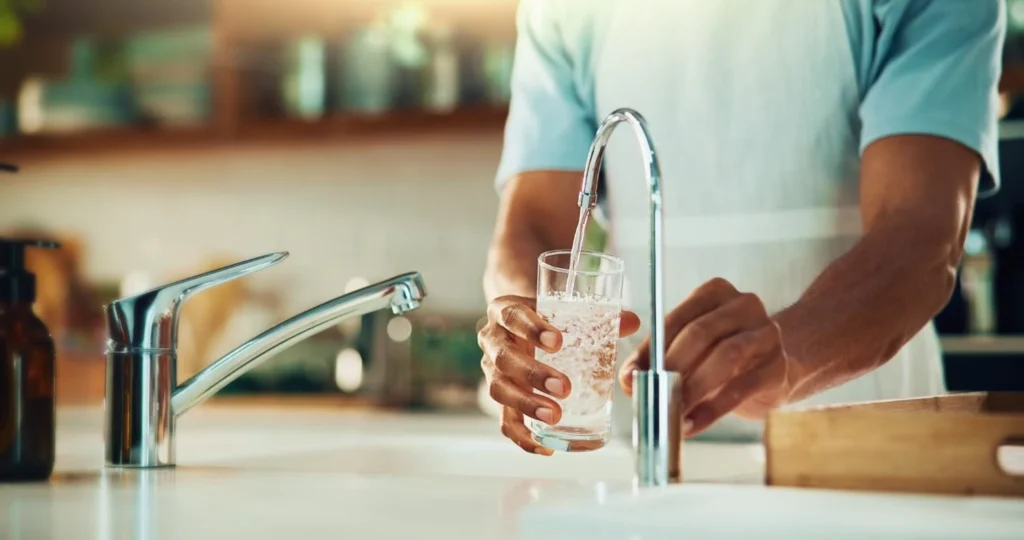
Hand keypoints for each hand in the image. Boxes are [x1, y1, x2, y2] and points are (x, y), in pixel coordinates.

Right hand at [480, 295, 640, 454]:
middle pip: (504, 359)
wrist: (518, 325)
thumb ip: (596, 315)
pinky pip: (505, 420)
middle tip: (563, 388)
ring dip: (526, 404)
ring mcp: (492, 371)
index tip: (556, 341)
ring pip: (499, 389)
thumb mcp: (562, 309)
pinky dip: (522, 435)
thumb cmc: (543, 317)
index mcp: (505, 311)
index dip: (531, 329)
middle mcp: (493, 341)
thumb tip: (631, 321)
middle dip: (533, 375)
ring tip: (554, 416)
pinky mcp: (500, 398)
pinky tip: (544, 445)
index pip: (512, 316)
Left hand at [618, 278, 792, 436]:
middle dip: (671, 366)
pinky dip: (712, 410)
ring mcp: (765, 335)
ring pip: (725, 356)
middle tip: (650, 393)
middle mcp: (743, 306)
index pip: (675, 318)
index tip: (630, 376)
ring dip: (693, 388)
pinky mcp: (777, 367)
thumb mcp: (693, 348)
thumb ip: (660, 359)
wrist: (782, 364)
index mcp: (714, 293)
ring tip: (672, 411)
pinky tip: (692, 424)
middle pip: (700, 333)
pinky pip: (741, 388)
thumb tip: (629, 381)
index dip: (649, 349)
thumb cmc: (726, 353)